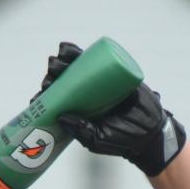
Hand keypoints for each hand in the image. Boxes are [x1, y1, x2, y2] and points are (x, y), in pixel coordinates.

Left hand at [31, 41, 186, 176]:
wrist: (151, 131)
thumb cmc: (123, 139)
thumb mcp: (98, 139)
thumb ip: (81, 131)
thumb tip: (60, 117)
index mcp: (77, 112)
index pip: (56, 101)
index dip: (45, 96)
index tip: (39, 95)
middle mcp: (84, 96)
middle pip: (62, 81)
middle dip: (52, 76)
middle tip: (50, 75)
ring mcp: (97, 82)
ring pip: (73, 67)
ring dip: (60, 61)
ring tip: (56, 61)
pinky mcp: (111, 70)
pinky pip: (91, 57)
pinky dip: (76, 51)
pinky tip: (65, 49)